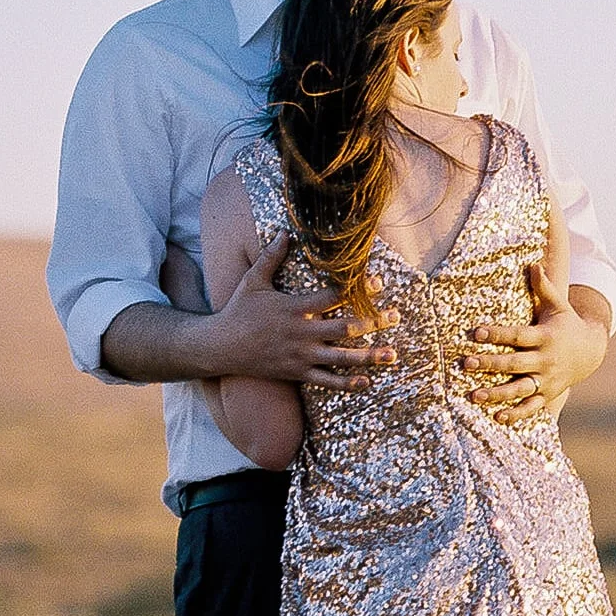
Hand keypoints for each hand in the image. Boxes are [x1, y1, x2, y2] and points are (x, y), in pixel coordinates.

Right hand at [205, 235, 399, 388]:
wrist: (220, 346)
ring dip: (369, 356)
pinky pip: (326, 380)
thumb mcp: (252, 281)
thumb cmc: (238, 310)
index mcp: (294, 307)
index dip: (356, 289)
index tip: (378, 283)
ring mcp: (301, 355)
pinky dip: (347, 383)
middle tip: (395, 317)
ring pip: (341, 357)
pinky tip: (367, 381)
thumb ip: (270, 258)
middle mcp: (301, 332)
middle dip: (373, 322)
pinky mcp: (297, 373)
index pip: (332, 296)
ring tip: (392, 355)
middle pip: (345, 328)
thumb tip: (285, 233)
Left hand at [457, 262, 606, 421]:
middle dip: (491, 364)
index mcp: (546, 336)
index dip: (498, 334)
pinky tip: (497, 417)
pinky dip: (516, 414)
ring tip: (475, 395)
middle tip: (467, 363)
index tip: (476, 332)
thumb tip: (533, 263)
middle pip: (515, 363)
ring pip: (520, 389)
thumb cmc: (566, 324)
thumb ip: (544, 287)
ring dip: (498, 394)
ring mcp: (547, 380)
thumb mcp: (558, 305)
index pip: (518, 335)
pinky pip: (531, 407)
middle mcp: (546, 360)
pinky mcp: (548, 394)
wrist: (591, 352)